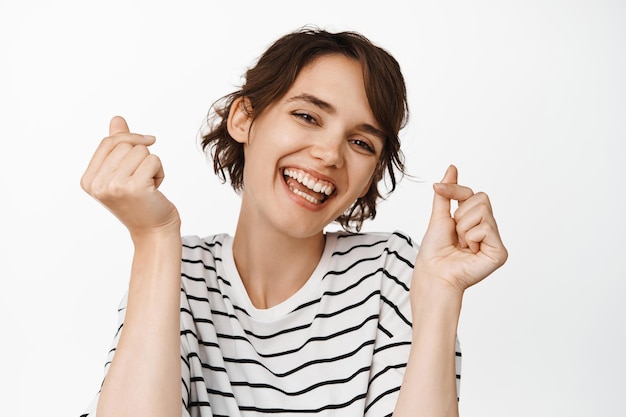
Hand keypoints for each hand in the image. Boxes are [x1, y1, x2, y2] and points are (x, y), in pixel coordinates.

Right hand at [80, 116, 179, 237]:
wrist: (154, 230)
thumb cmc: (140, 201)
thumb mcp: (124, 172)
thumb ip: (118, 146)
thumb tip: (117, 119)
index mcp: (88, 180)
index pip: (108, 142)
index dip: (130, 138)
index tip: (147, 142)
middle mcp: (97, 184)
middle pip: (125, 145)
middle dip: (142, 157)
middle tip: (143, 179)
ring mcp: (114, 186)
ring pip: (141, 151)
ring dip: (152, 165)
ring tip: (148, 185)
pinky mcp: (135, 187)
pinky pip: (153, 160)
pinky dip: (160, 172)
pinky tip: (155, 189)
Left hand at [414, 165, 507, 292]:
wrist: (433, 272)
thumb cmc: (434, 250)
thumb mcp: (439, 215)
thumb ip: (448, 192)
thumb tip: (452, 168)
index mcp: (476, 222)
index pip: (473, 194)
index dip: (455, 190)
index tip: (437, 188)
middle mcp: (488, 230)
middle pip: (480, 199)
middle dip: (460, 215)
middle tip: (456, 235)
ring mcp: (495, 241)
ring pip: (482, 211)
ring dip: (463, 227)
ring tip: (461, 245)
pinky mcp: (499, 252)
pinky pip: (485, 227)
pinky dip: (470, 238)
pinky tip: (469, 252)